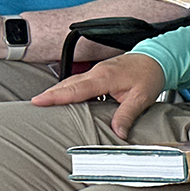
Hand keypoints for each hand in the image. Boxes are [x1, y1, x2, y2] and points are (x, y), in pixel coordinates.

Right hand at [31, 54, 165, 138]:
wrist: (156, 58)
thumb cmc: (149, 75)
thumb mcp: (142, 97)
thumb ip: (127, 114)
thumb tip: (117, 133)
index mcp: (105, 77)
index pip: (76, 89)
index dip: (56, 96)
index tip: (39, 101)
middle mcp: (98, 72)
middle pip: (69, 84)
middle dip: (50, 93)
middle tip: (33, 104)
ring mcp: (98, 71)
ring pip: (73, 81)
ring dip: (58, 91)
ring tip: (42, 102)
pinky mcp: (100, 73)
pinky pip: (80, 81)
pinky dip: (69, 88)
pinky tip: (64, 97)